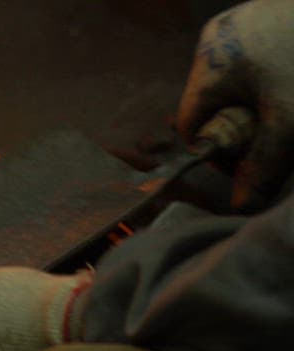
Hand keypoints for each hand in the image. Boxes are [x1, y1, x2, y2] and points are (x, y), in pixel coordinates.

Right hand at [176, 0, 293, 206]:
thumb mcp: (290, 121)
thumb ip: (263, 166)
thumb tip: (242, 206)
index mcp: (210, 63)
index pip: (190, 124)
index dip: (214, 151)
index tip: (247, 162)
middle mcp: (214, 40)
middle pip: (212, 106)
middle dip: (241, 129)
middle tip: (277, 136)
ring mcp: (237, 27)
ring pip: (234, 88)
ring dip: (257, 110)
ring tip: (287, 110)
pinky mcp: (259, 22)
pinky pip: (251, 68)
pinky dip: (269, 87)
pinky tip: (289, 87)